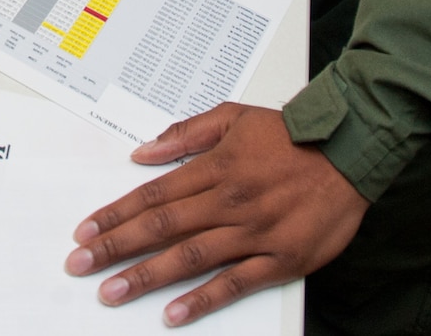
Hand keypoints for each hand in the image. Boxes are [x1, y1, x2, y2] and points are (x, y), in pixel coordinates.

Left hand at [65, 104, 369, 326]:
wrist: (349, 150)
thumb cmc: (291, 135)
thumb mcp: (233, 117)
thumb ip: (186, 134)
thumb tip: (143, 151)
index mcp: (215, 168)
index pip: (152, 195)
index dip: (114, 214)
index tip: (85, 230)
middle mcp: (228, 201)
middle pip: (161, 228)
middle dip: (115, 247)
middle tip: (80, 263)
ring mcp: (253, 233)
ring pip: (190, 257)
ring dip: (146, 276)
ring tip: (111, 291)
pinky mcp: (280, 259)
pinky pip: (235, 283)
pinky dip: (202, 299)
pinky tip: (174, 312)